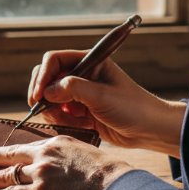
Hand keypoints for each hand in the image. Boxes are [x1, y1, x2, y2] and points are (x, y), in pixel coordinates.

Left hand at [0, 136, 134, 189]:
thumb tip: (69, 167)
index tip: (4, 149)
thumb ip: (71, 157)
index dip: (13, 149)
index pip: (28, 145)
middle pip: (11, 155)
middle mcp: (44, 155)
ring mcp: (39, 173)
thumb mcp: (88, 154)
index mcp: (57, 143)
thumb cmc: (109, 174)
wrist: (113, 186)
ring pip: (6, 174)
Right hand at [29, 50, 183, 154]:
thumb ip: (73, 89)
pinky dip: (61, 120)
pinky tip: (78, 125)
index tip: (38, 95)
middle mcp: (82, 74)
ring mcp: (80, 93)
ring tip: (71, 120)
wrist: (150, 130)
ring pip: (50, 97)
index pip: (55, 60)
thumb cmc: (133, 107)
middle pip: (48, 77)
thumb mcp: (102, 96)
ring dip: (53, 110)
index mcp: (90, 61)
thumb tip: (46, 91)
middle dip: (43, 94)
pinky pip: (59, 113)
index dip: (43, 76)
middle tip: (41, 110)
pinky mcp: (80, 110)